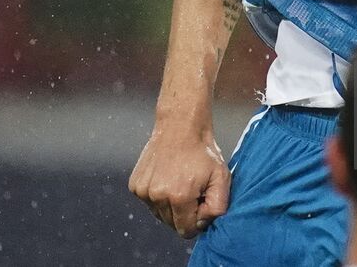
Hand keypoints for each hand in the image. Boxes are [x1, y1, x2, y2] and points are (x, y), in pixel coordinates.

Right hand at [128, 122, 230, 238]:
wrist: (180, 126)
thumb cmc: (203, 152)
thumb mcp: (222, 177)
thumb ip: (218, 207)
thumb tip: (203, 224)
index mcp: (179, 197)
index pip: (186, 231)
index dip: (197, 219)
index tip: (201, 200)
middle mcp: (157, 196)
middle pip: (172, 224)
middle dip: (184, 213)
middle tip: (192, 190)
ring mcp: (143, 190)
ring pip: (160, 215)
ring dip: (170, 205)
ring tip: (179, 182)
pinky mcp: (135, 185)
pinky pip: (149, 203)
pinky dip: (158, 196)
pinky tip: (167, 178)